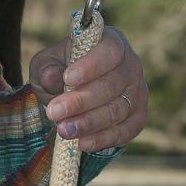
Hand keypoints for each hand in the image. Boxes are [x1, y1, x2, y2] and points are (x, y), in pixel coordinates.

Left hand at [28, 25, 147, 151]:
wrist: (72, 90)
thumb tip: (52, 78)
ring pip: (118, 110)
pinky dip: (104, 139)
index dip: (91, 66)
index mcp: (112, 42)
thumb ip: (47, 68)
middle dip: (81, 101)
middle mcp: (131, 65)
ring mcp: (138, 92)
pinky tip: (83, 143)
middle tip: (55, 112)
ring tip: (64, 130)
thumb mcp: (47, 63)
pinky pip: (126, 130)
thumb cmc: (61, 69)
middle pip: (112, 85)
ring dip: (89, 123)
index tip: (68, 78)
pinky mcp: (138, 116)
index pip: (109, 51)